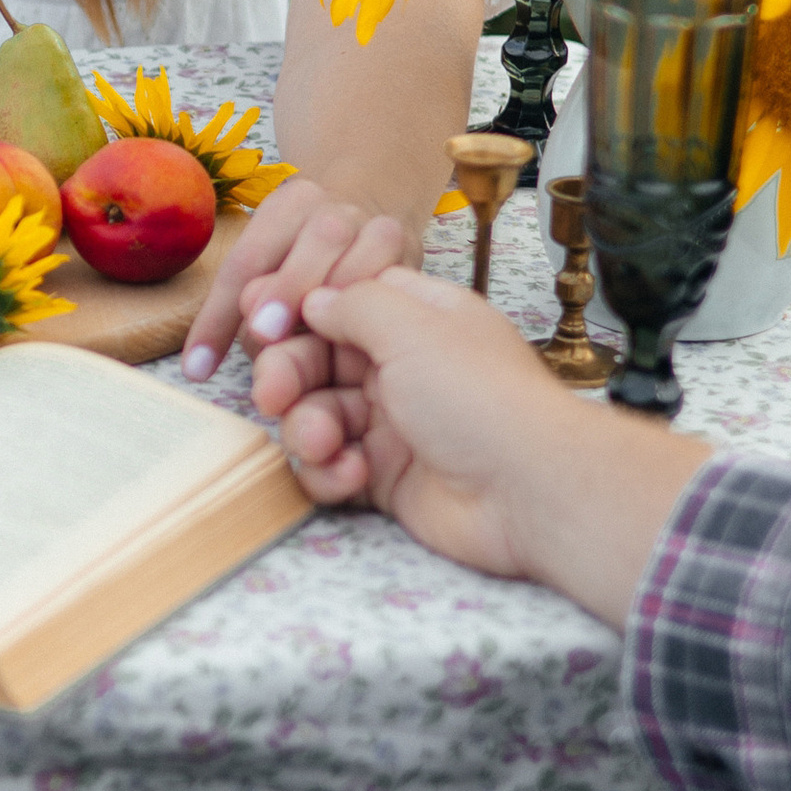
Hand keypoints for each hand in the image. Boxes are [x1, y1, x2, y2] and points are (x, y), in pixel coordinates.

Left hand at [180, 177, 415, 380]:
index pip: (247, 260)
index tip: (196, 368)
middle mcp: (336, 209)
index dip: (217, 316)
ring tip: (319, 351)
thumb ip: (248, 301)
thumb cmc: (303, 254)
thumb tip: (220, 356)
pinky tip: (361, 353)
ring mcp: (379, 228)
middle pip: (315, 241)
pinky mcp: (411, 255)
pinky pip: (394, 288)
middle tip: (264, 334)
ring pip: (362, 261)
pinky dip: (376, 319)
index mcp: (288, 203)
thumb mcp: (268, 260)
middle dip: (288, 287)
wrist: (375, 202)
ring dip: (339, 306)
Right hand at [254, 264, 709, 627]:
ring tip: (325, 444)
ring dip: (307, 430)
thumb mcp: (412, 326)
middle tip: (272, 394)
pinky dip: (329, 473)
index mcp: (417, 320)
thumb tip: (312, 300)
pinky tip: (352, 476)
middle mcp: (403, 367)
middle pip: (316, 361)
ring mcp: (392, 424)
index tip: (262, 324)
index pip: (342, 303)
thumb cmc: (480, 398)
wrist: (527, 491)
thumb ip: (353, 303)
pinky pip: (331, 468)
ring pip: (316, 417)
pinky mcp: (385, 478)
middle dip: (288, 377)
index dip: (298, 315)